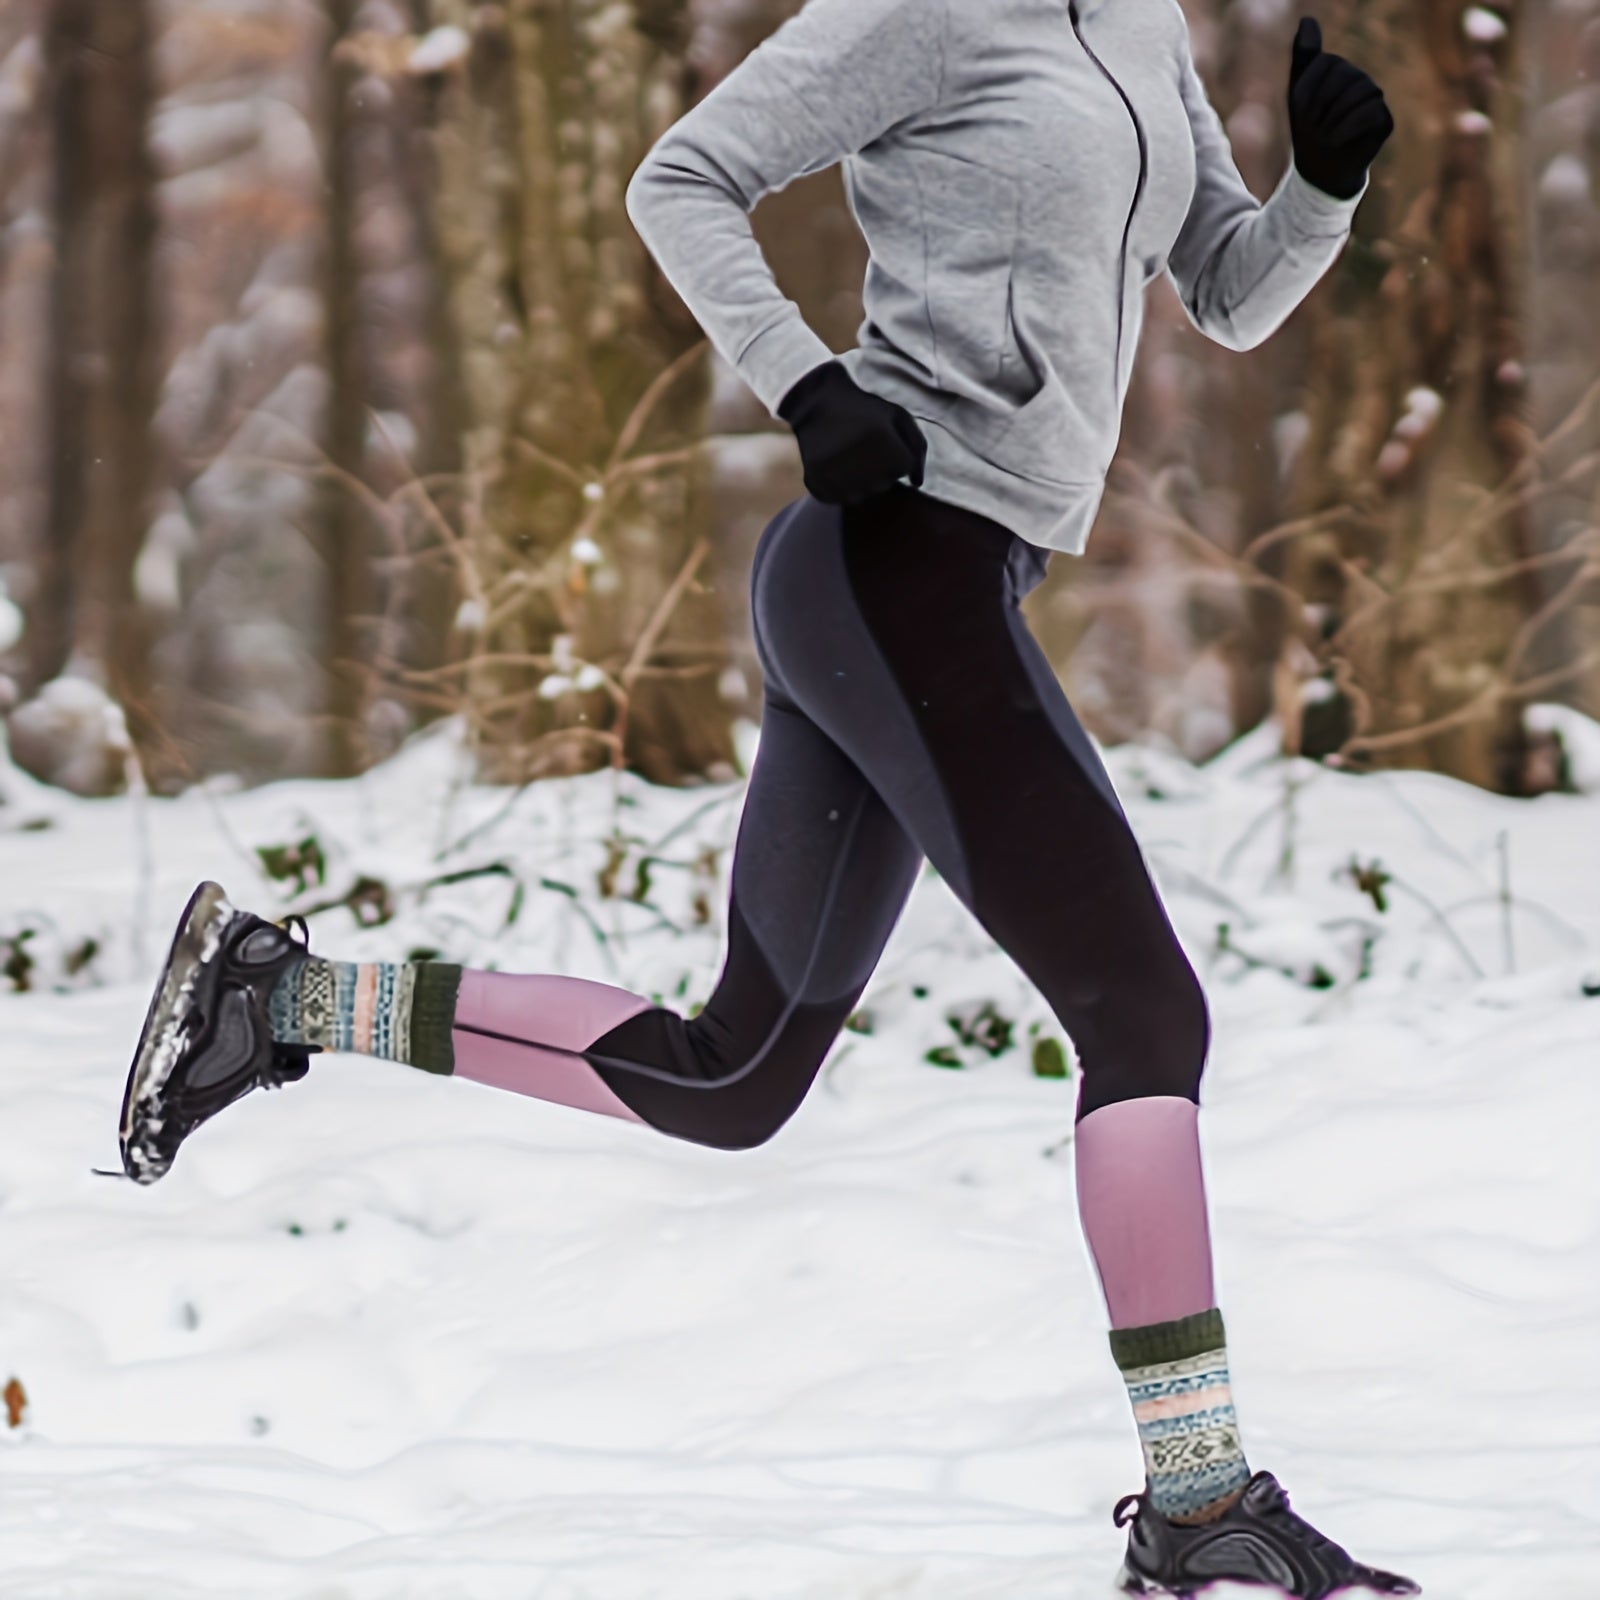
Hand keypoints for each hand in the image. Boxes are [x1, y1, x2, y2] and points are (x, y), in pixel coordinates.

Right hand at [776, 359, 926, 505]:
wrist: (815, 404)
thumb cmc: (862, 409)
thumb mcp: (897, 416)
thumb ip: (917, 447)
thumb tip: (917, 483)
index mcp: (886, 445)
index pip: (905, 467)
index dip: (896, 453)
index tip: (881, 439)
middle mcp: (865, 468)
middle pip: (885, 484)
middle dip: (881, 469)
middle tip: (863, 447)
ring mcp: (840, 481)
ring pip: (864, 494)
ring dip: (862, 480)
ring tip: (849, 456)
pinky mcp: (820, 487)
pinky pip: (841, 498)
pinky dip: (841, 486)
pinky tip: (835, 466)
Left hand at [1287, 17, 1393, 200]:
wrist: (1319, 167)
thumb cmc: (1307, 129)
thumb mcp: (1298, 94)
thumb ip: (1304, 57)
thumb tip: (1307, 19)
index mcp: (1339, 68)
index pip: (1322, 64)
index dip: (1305, 91)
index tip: (1300, 113)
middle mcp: (1360, 79)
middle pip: (1340, 76)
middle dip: (1318, 108)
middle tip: (1314, 129)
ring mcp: (1374, 98)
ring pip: (1356, 93)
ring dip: (1331, 121)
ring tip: (1325, 136)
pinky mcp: (1384, 120)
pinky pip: (1368, 112)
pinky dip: (1346, 129)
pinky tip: (1338, 140)